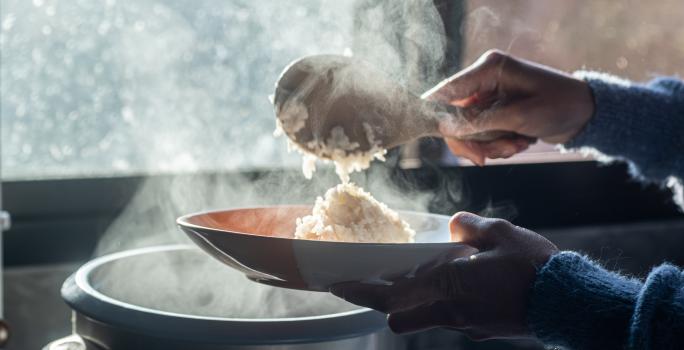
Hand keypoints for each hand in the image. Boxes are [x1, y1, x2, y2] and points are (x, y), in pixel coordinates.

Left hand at [330, 212, 558, 339]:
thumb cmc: (534, 267)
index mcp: (449, 283)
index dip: (361, 290)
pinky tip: (453, 285)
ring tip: (413, 278)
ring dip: (411, 300)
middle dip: (378, 301)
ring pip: (422, 315)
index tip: (339, 285)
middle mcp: (450, 309)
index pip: (391, 293)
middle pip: (397, 313)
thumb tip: (455, 226)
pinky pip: (446, 316)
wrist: (568, 303)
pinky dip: (439, 302)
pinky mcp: (478, 328)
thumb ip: (470, 227)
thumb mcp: (501, 233)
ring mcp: (464, 323)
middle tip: (366, 285)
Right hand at [425, 50, 593, 164]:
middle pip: (453, 116)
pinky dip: (497, 145)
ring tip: (516, 146)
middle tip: (485, 159)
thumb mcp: (519, 116)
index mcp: (489, 68)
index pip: (447, 91)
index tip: (445, 137)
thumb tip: (446, 129)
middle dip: (473, 140)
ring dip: (490, 145)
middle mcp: (484, 79)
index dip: (438, 115)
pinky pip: (481, 135)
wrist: (586, 114)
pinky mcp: (494, 112)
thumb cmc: (560, 105)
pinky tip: (520, 143)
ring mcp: (488, 97)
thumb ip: (480, 122)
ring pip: (467, 131)